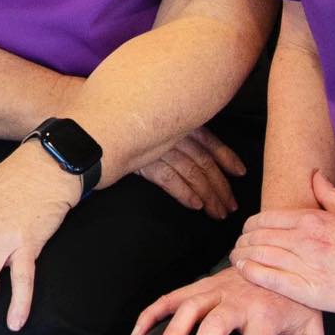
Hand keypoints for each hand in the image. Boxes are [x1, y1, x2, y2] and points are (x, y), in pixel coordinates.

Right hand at [126, 127, 246, 217]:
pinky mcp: (143, 161)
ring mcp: (159, 147)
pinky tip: (195, 205)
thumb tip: (192, 150)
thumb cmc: (124, 123)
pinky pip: (170, 179)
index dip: (228, 157)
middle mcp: (174, 134)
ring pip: (193, 173)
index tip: (241, 173)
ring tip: (218, 213)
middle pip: (205, 163)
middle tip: (231, 206)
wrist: (93, 122)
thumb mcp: (156, 123)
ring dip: (208, 195)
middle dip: (221, 186)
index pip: (211, 142)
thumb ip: (174, 133)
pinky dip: (184, 193)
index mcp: (180, 123)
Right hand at [132, 265, 330, 334]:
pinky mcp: (201, 285)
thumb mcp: (311, 332)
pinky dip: (151, 314)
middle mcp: (238, 299)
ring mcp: (216, 289)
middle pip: (215, 325)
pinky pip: (171, 297)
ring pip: (189, 307)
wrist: (286, 256)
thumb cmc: (296, 302)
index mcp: (266, 314)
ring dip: (173, 331)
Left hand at [230, 174, 334, 315]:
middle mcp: (305, 239)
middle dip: (242, 244)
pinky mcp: (312, 290)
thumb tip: (315, 175)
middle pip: (256, 238)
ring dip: (242, 259)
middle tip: (236, 251)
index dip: (249, 229)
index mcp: (312, 219)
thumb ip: (328, 194)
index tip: (246, 236)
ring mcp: (307, 264)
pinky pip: (270, 279)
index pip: (264, 220)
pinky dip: (252, 274)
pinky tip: (244, 273)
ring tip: (236, 262)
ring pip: (259, 257)